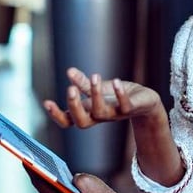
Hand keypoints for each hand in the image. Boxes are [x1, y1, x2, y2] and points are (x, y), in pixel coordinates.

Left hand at [24, 164, 125, 192]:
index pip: (40, 182)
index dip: (30, 168)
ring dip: (50, 178)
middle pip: (45, 186)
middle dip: (38, 172)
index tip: (23, 157)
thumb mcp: (87, 182)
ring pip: (55, 191)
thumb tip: (73, 178)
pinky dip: (61, 184)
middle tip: (32, 158)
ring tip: (45, 164)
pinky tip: (63, 175)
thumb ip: (75, 176)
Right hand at [42, 67, 162, 128]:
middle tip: (70, 89)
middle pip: (81, 121)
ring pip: (101, 113)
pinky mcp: (131, 109)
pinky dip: (120, 94)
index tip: (46, 102)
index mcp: (89, 112)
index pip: (68, 120)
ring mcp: (115, 114)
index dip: (57, 115)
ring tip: (95, 76)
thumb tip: (69, 71)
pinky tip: (117, 81)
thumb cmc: (118, 96)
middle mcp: (99, 116)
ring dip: (96, 94)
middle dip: (74, 106)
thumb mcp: (99, 88)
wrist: (145, 103)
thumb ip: (83, 83)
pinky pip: (125, 106)